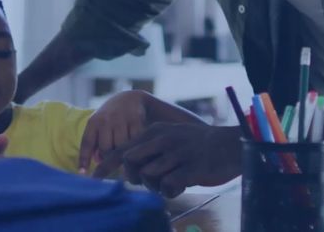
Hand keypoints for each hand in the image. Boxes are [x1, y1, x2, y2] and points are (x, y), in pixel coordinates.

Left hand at [78, 90, 148, 172]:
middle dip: (109, 158)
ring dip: (123, 154)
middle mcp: (106, 119)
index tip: (82, 174)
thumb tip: (98, 162)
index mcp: (94, 122)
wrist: (130, 98)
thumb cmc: (111, 118)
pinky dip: (135, 148)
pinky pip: (134, 141)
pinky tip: (136, 149)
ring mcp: (121, 119)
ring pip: (121, 146)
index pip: (86, 142)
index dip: (84, 159)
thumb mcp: (99, 126)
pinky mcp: (135, 119)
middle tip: (114, 162)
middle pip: (106, 149)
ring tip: (126, 156)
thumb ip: (95, 143)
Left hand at [93, 123, 242, 197]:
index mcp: (156, 131)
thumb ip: (150, 149)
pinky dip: (170, 191)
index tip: (92, 178)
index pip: (122, 149)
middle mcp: (164, 139)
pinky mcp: (191, 168)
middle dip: (134, 177)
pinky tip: (180, 186)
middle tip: (151, 180)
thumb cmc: (197, 146)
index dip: (105, 165)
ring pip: (149, 177)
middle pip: (130, 164)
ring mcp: (178, 153)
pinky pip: (169, 186)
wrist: (231, 146)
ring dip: (156, 186)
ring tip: (171, 181)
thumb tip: (126, 167)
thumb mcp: (171, 138)